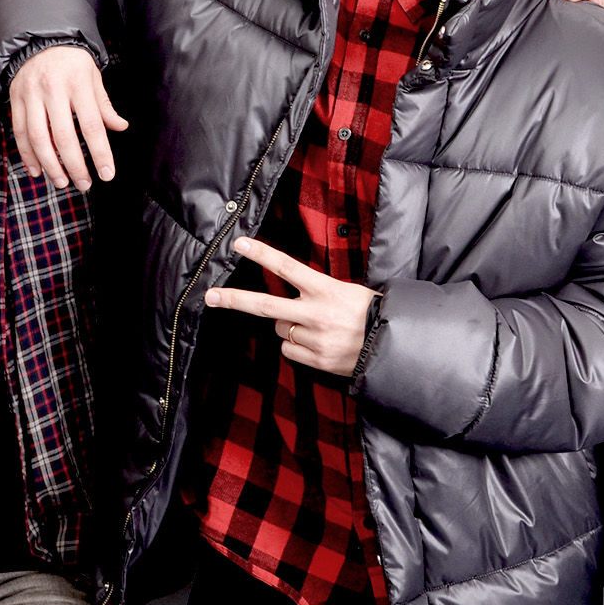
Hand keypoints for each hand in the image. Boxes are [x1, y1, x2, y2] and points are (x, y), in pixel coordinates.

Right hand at [8, 45, 128, 190]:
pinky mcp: (16, 99)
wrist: (39, 38)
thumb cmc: (72, 61)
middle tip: (84, 184)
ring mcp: (32, 95)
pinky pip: (20, 132)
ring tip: (62, 182)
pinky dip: (27, 154)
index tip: (107, 175)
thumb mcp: (93, 76)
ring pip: (38, 138)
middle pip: (63, 136)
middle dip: (75, 165)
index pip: (92, 125)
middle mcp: (53, 89)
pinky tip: (37, 170)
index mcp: (78, 83)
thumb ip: (103, 105)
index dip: (100, 153)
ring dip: (50, 165)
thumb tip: (120, 127)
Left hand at [203, 237, 375, 375]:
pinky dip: (298, 347)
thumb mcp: (348, 290)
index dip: (261, 254)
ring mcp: (315, 339)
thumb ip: (316, 291)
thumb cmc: (370, 312)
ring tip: (317, 327)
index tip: (239, 243)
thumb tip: (288, 294)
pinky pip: (289, 351)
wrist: (393, 345)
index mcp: (326, 290)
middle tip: (210, 296)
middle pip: (266, 305)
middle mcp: (317, 313)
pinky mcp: (317, 360)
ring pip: (281, 330)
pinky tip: (319, 343)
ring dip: (289, 327)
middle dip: (235, 299)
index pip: (287, 267)